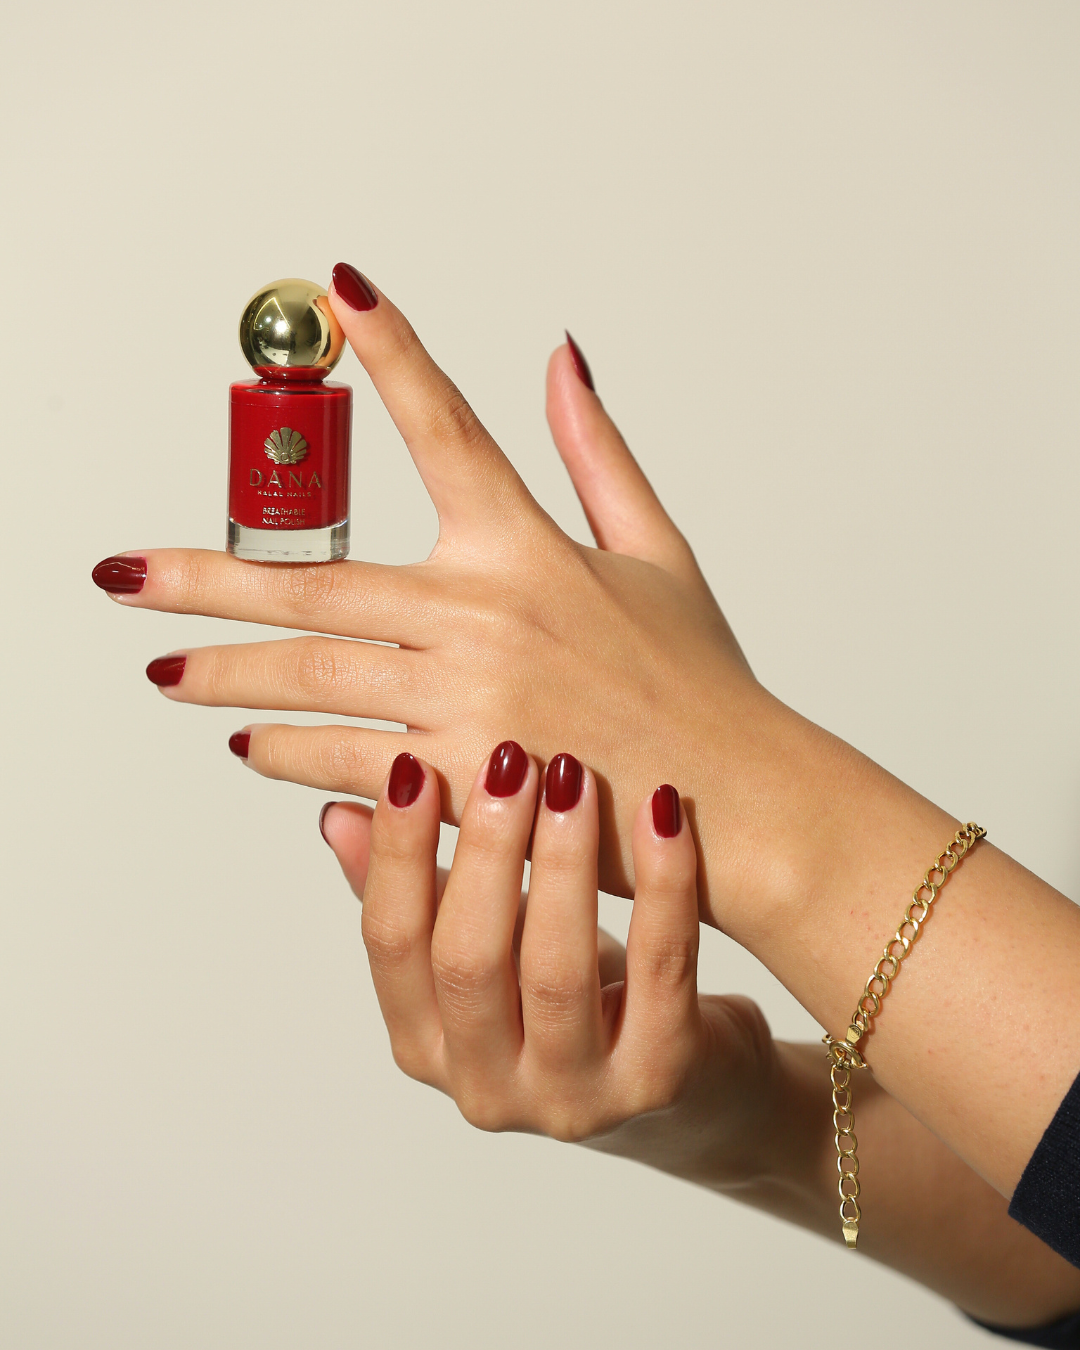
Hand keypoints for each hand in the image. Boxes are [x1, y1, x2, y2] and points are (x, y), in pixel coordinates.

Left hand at [93, 264, 858, 927]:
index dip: (398, 350)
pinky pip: (347, 760)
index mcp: (532, 549)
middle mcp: (487, 615)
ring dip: (226, 673)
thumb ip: (597, 454)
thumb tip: (562, 358)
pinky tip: (248, 746)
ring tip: (166, 671)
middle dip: (206, 576)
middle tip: (124, 575)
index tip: (345, 290)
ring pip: (312, 673)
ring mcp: (468, 701)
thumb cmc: (698, 684)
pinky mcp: (461, 782)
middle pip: (317, 580)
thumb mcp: (659, 555)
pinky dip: (289, 753)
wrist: (734, 805)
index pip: (449, 426)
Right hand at [324, 740, 771, 1179]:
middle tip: (508, 760)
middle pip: (468, 961)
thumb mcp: (485, 947)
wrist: (688, 1086)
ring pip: (558, 971)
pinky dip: (662, 885)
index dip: (397, 852)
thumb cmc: (564, 999)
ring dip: (563, 861)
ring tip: (574, 776)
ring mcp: (574, 1095)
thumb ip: (415, 891)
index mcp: (423, 1045)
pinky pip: (660, 969)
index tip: (411, 764)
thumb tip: (340, 814)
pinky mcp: (660, 1079)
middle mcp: (486, 1085)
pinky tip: (662, 814)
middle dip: (486, 850)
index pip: (391, 943)